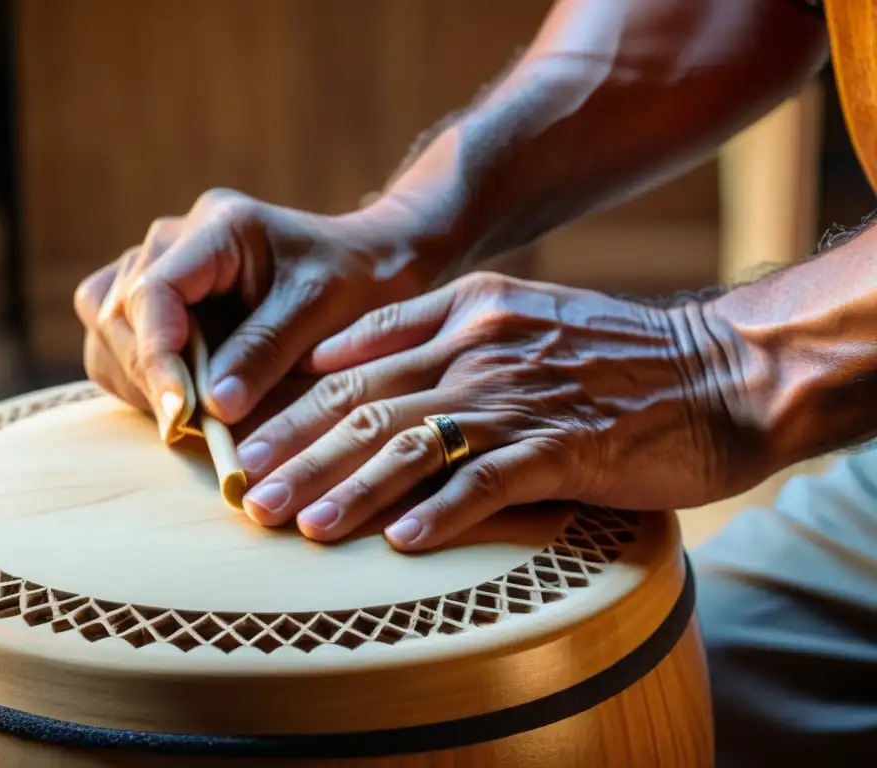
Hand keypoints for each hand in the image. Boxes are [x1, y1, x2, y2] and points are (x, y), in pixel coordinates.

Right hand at [73, 189, 429, 437]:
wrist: (365, 263)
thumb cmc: (352, 279)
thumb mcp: (320, 312)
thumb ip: (265, 352)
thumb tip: (214, 407)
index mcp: (219, 227)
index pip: (155, 290)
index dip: (158, 355)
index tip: (180, 413)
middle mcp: (176, 239)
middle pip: (121, 312)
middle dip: (150, 376)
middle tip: (189, 427)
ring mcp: (160, 264)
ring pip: (108, 325)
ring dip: (136, 378)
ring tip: (184, 416)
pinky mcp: (158, 296)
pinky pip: (117, 335)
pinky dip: (136, 374)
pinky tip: (176, 399)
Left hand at [237, 272, 768, 551]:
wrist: (719, 370)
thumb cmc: (612, 350)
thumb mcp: (514, 310)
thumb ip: (424, 326)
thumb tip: (336, 356)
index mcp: (464, 311)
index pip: (357, 363)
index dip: (297, 408)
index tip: (249, 445)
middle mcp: (481, 349)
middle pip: (369, 406)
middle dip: (301, 453)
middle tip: (249, 495)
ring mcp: (521, 397)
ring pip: (412, 444)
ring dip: (351, 489)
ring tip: (301, 524)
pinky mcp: (565, 446)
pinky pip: (487, 481)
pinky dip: (440, 512)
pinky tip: (399, 542)